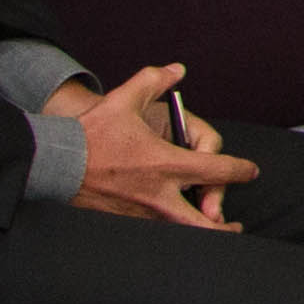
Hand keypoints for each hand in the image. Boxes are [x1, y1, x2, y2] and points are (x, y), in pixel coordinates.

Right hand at [72, 62, 250, 227]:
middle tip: (233, 224)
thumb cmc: (90, 133)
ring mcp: (142, 214)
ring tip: (208, 229)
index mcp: (167, 164)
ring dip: (198, 232)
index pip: (219, 170)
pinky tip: (173, 229)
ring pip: (180, 233)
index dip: (241, 171)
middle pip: (205, 222)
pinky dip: (169, 233)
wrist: (53, 163)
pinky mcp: (124, 223)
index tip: (250, 171)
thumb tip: (177, 69)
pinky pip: (155, 233)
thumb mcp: (124, 99)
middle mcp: (159, 195)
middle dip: (224, 225)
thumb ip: (154, 81)